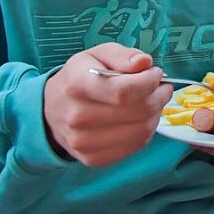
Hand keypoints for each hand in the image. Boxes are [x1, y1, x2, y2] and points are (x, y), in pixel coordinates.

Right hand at [43, 43, 171, 166]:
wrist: (52, 108)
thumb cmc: (80, 76)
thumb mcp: (98, 54)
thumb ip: (123, 55)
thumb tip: (145, 62)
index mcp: (77, 85)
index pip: (124, 91)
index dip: (149, 81)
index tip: (156, 73)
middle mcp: (77, 117)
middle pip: (138, 111)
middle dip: (159, 96)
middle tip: (162, 86)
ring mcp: (83, 142)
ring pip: (141, 131)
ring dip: (156, 113)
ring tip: (153, 100)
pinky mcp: (92, 158)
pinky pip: (135, 146)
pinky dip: (147, 130)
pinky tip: (142, 117)